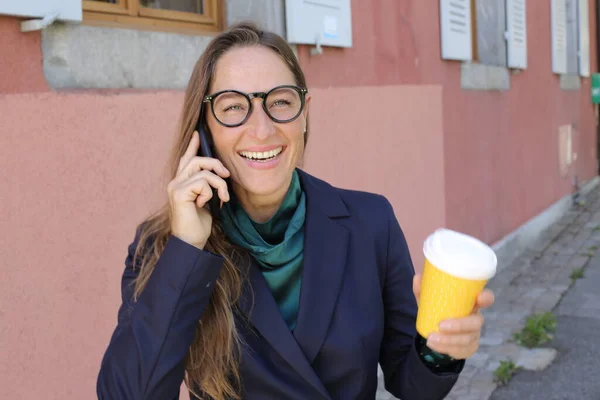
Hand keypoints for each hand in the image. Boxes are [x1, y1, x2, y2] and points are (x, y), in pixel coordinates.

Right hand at [168, 131, 229, 248]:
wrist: (190, 242)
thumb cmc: (198, 225)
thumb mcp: (206, 201)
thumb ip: (207, 187)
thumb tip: (219, 175)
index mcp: (181, 183)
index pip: (186, 159)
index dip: (192, 146)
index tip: (198, 134)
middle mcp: (175, 182)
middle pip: (197, 160)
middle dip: (216, 165)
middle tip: (227, 175)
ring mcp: (175, 187)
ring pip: (203, 171)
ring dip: (219, 184)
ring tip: (223, 198)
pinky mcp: (179, 193)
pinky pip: (202, 182)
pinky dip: (210, 193)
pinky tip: (204, 204)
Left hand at [413, 274, 494, 359]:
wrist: (437, 332)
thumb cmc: (439, 310)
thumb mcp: (429, 299)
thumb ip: (423, 289)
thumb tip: (417, 277)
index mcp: (471, 303)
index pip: (486, 299)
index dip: (486, 298)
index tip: (479, 297)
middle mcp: (475, 318)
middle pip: (476, 322)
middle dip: (460, 325)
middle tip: (441, 325)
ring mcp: (473, 335)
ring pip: (467, 339)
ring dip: (449, 340)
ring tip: (431, 338)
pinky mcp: (468, 348)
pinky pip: (460, 350)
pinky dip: (445, 348)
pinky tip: (433, 345)